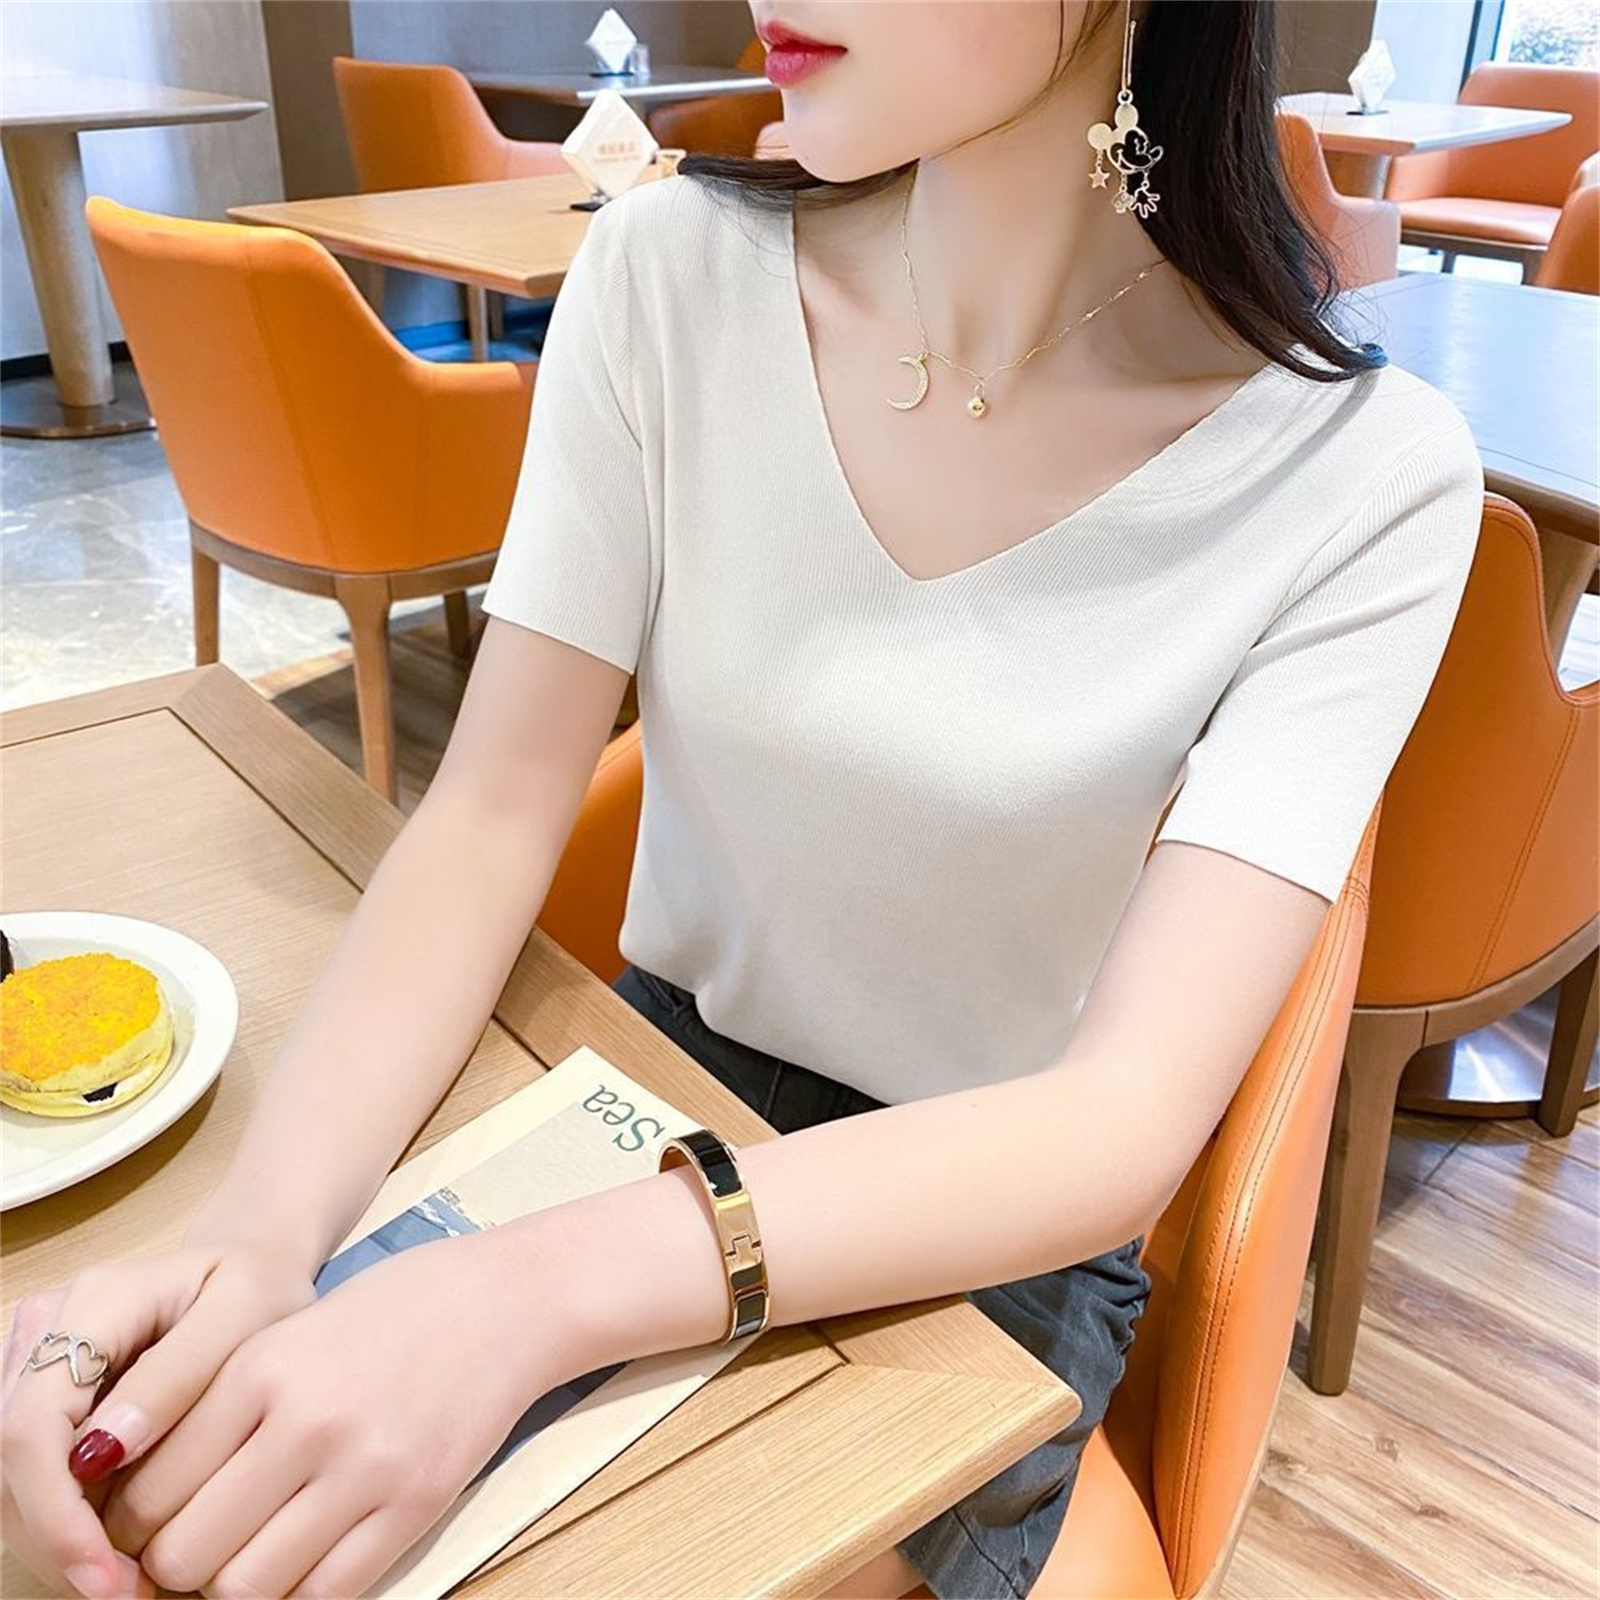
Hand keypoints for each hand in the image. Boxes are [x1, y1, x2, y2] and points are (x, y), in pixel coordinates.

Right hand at [1, 1241, 317, 1599]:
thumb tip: (102, 1452)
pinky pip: (32, 1475)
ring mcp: (32, 1363)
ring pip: (10, 1479)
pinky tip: (119, 1553)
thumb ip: (179, 1372)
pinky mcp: (40, 1397)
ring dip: (59, 1542)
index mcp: (94, 1302)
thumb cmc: (257, 1289)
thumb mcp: (247, 1312)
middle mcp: (43, 1331)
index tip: (106, 1573)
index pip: (32, 1425)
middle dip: (58, 1542)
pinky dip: (67, 1523)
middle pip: (10, 1463)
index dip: (54, 1512)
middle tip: (128, 1593)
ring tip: (131, 1582)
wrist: (249, 1269)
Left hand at [100, 1229, 570, 1598]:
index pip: (150, 1490)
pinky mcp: (415, 1503)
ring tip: (248, 1553)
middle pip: (186, 1553)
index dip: (131, 1525)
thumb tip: (147, 1494)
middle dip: (172, 1565)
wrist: (505, 1300)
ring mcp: (366, 1468)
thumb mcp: (290, 1330)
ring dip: (233, 1585)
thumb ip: (221, 1404)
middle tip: (192, 1547)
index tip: (146, 1525)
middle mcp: (307, 1420)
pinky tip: (302, 1559)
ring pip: (246, 1587)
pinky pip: (325, 1594)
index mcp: (262, 1367)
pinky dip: (298, 1593)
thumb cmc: (394, 1309)